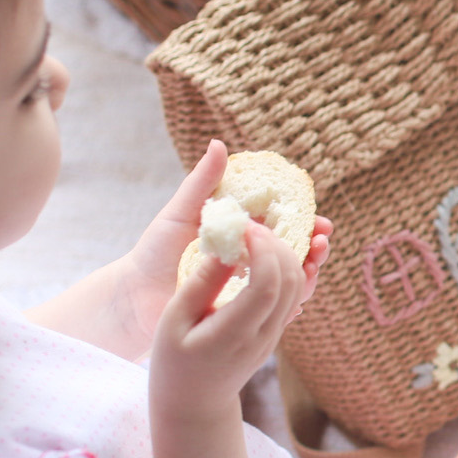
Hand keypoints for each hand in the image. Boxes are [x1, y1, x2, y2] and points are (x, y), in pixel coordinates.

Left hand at [116, 144, 333, 344]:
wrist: (135, 296)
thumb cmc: (155, 252)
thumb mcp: (180, 213)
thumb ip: (202, 182)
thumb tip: (218, 143)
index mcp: (243, 234)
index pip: (287, 225)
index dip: (308, 221)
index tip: (320, 221)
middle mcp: (252, 260)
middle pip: (296, 252)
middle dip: (317, 247)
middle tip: (322, 241)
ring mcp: (250, 288)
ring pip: (292, 281)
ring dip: (309, 273)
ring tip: (312, 264)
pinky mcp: (244, 314)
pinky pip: (275, 310)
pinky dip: (292, 303)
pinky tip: (297, 296)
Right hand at [148, 226, 303, 424]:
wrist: (195, 402)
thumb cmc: (174, 363)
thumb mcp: (174, 321)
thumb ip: (202, 283)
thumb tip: (226, 246)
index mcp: (235, 333)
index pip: (266, 286)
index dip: (264, 251)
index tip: (247, 227)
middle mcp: (264, 334)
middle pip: (291, 281)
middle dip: (279, 245)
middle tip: (253, 225)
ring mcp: (275, 334)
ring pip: (299, 286)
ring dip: (287, 254)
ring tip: (259, 234)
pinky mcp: (277, 331)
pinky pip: (293, 294)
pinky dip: (286, 267)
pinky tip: (264, 253)